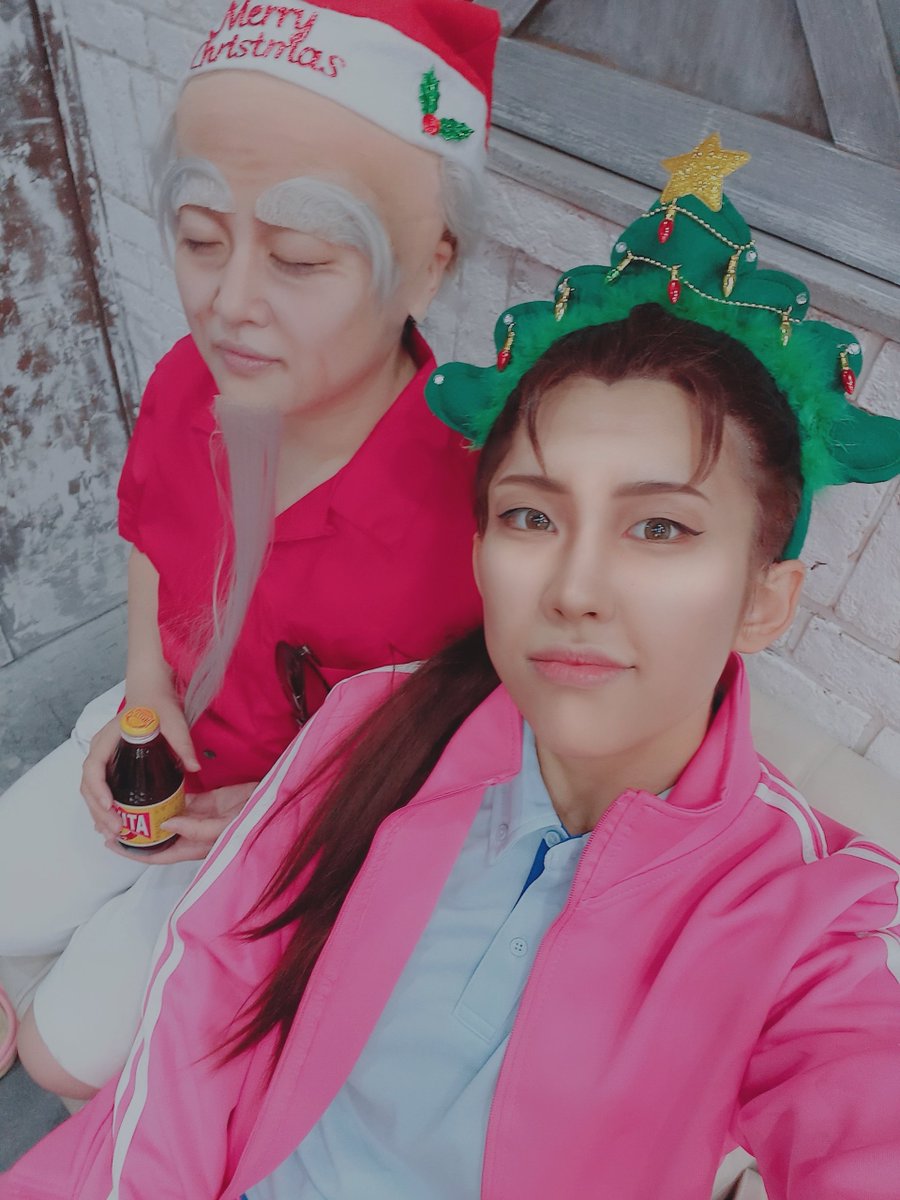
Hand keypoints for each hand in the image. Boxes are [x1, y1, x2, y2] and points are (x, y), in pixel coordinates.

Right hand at [81, 696, 200, 840]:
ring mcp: (102, 759)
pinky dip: (103, 808)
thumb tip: (194, 766)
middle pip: (89, 785)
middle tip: (116, 830)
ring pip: (91, 791)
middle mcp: (99, 751)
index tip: (110, 805)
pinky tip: (114, 823)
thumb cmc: (158, 707)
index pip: (94, 766)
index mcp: (108, 739)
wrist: (151, 696)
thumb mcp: (173, 722)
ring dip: (99, 814)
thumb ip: (182, 743)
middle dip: (99, 811)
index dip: (98, 788)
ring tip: (114, 833)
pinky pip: (100, 790)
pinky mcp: (109, 767)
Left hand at [104, 782, 257, 863]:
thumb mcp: (226, 827)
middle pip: (157, 837)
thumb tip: (166, 826)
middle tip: (111, 819)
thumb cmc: (254, 819)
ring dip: (147, 813)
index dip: (134, 852)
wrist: (273, 801)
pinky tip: (150, 788)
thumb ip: (197, 828)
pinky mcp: (206, 802)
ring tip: (125, 803)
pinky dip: (166, 795)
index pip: (157, 854)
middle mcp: (192, 835)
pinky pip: (180, 800)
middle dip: (135, 832)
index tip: (111, 842)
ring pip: (166, 817)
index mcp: (194, 847)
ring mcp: (199, 818)